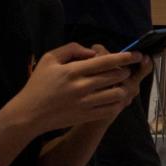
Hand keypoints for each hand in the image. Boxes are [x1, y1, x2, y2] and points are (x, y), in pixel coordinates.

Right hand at [2, 43, 143, 136]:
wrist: (28, 114)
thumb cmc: (38, 84)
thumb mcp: (49, 59)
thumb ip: (71, 49)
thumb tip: (93, 51)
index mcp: (73, 71)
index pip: (105, 61)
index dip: (124, 57)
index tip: (136, 54)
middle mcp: (81, 87)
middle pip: (115, 76)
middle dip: (125, 71)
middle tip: (125, 70)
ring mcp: (85, 103)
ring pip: (116, 94)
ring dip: (123, 87)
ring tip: (121, 85)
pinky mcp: (86, 116)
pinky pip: (110, 110)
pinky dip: (118, 103)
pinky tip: (116, 99)